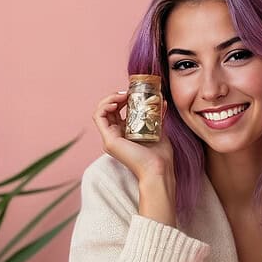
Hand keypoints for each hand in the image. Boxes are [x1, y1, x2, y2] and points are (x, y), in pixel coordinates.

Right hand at [93, 90, 176, 225]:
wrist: (159, 169)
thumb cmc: (160, 155)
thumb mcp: (158, 129)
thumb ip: (157, 116)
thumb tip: (163, 102)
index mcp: (125, 134)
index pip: (117, 112)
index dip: (122, 99)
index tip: (133, 93)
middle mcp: (115, 136)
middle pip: (108, 110)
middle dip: (116, 97)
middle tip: (128, 93)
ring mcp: (110, 139)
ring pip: (101, 112)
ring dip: (110, 99)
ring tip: (122, 95)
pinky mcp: (109, 140)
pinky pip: (99, 117)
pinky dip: (105, 106)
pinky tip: (116, 102)